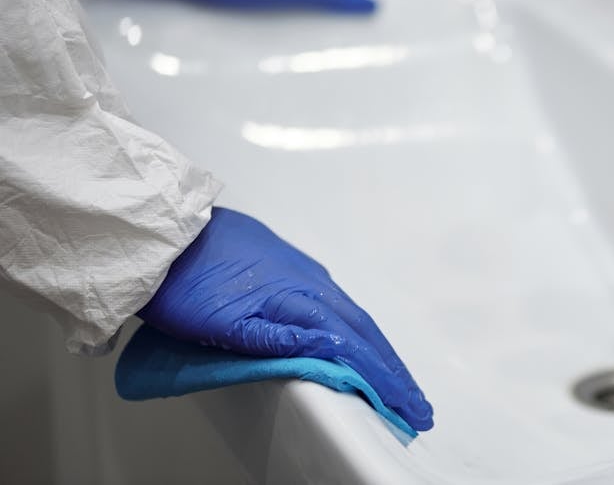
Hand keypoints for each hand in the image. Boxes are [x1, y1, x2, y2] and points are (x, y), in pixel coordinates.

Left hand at [138, 207, 432, 430]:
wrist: (166, 233)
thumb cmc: (185, 282)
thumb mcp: (226, 322)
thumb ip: (279, 340)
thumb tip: (333, 353)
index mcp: (299, 300)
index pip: (353, 348)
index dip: (384, 381)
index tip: (409, 409)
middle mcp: (311, 283)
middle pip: (365, 332)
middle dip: (394, 371)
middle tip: (418, 404)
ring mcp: (303, 273)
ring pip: (353, 317)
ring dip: (380, 351)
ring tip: (395, 380)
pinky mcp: (291, 269)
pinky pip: (338, 304)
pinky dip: (357, 330)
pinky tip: (356, 340)